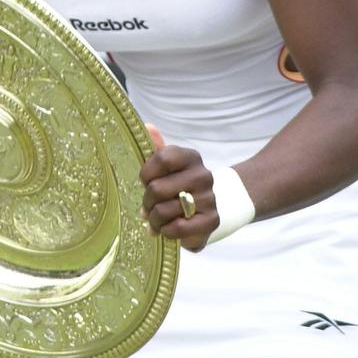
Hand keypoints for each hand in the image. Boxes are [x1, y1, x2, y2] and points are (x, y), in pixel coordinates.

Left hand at [141, 124, 217, 251]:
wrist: (204, 208)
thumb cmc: (177, 184)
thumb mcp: (166, 165)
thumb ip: (156, 147)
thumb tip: (147, 126)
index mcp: (190, 156)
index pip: (160, 158)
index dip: (146, 173)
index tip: (145, 181)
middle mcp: (203, 174)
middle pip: (157, 188)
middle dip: (146, 202)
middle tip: (148, 207)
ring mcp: (209, 197)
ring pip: (164, 210)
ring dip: (154, 220)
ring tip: (156, 220)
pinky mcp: (212, 220)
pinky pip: (178, 228)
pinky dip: (166, 231)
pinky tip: (166, 229)